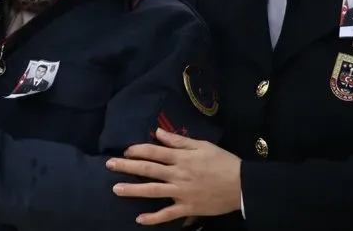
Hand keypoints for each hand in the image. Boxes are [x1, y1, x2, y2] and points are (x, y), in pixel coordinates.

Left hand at [107, 128, 241, 224]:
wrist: (243, 185)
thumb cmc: (223, 162)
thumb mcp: (202, 145)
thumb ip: (178, 140)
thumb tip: (157, 132)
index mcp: (181, 158)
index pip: (153, 152)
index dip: (137, 150)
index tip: (125, 151)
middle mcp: (178, 174)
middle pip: (148, 170)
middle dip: (127, 167)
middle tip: (109, 165)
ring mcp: (182, 192)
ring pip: (153, 191)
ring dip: (133, 190)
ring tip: (115, 189)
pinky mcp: (188, 208)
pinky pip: (168, 214)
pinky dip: (154, 218)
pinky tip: (139, 219)